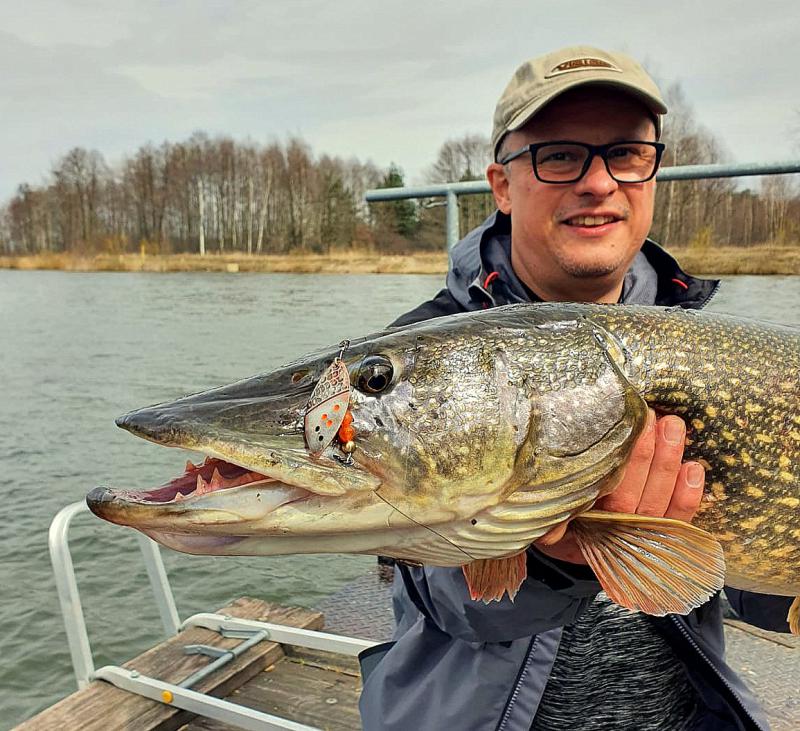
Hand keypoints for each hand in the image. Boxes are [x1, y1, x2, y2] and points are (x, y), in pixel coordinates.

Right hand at [534, 409, 705, 564]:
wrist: (571, 545)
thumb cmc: (563, 514)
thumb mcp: (550, 516)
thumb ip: (552, 517)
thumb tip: (548, 526)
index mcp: (584, 524)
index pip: (604, 496)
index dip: (621, 466)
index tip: (626, 430)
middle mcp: (612, 532)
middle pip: (632, 498)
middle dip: (646, 456)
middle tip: (654, 418)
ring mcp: (638, 536)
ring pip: (657, 504)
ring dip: (668, 464)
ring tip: (674, 427)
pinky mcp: (662, 538)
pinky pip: (678, 521)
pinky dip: (688, 497)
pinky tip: (694, 468)